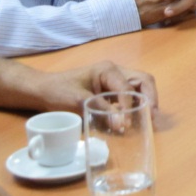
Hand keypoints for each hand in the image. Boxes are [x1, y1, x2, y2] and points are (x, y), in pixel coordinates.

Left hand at [37, 60, 158, 114]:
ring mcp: (114, 80)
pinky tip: (137, 117)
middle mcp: (115, 72)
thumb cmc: (58, 92)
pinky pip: (132, 95)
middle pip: (143, 81)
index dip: (129, 106)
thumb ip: (101, 111)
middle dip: (150, 98)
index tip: (125, 125)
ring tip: (150, 119)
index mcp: (107, 70)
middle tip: (152, 118)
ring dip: (147, 101)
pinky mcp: (112, 90)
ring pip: (140, 87)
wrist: (43, 91)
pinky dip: (138, 104)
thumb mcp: (78, 101)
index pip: (127, 87)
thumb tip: (121, 125)